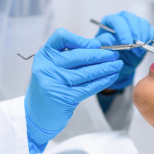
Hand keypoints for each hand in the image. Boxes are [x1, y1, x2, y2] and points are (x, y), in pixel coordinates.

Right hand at [24, 28, 122, 153]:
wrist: (35, 116)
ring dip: (106, 68)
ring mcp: (55, 82)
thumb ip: (68, 55)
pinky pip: (89, 87)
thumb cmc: (48, 87)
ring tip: (117, 65)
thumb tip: (96, 46)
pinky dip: (103, 81)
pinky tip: (112, 77)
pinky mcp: (65, 97)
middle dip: (100, 55)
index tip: (94, 44)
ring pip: (87, 72)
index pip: (60, 37)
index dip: (79, 39)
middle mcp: (47, 67)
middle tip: (114, 54)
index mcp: (44, 56)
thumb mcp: (51, 67)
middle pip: (78, 56)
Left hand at [95, 11, 153, 89]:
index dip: (123, 31)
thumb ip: (106, 42)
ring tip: (139, 51)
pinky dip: (150, 39)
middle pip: (131, 18)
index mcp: (110, 21)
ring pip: (143, 23)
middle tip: (136, 46)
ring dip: (143, 37)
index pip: (117, 20)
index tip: (127, 43)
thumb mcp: (105, 49)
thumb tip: (112, 37)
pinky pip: (151, 30)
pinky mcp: (145, 30)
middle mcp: (123, 19)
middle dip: (135, 33)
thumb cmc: (111, 54)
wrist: (121, 61)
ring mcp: (135, 23)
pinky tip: (145, 48)